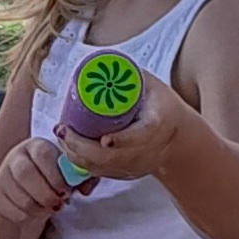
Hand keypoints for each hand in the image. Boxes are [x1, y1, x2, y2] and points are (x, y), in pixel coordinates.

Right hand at [0, 136, 72, 238]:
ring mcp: (3, 177)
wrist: (25, 190)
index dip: (55, 175)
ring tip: (50, 209)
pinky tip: (36, 212)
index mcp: (36, 146)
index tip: (66, 191)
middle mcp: (16, 158)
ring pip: (18, 195)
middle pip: (25, 173)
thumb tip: (85, 188)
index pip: (42, 154)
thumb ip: (81, 177)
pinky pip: (10, 210)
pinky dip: (26, 216)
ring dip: (38, 208)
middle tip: (59, 204)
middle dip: (45, 194)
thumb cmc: (52, 178)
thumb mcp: (68, 173)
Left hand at [59, 82, 192, 184]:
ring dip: (76, 153)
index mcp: (157, 125)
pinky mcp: (125, 174)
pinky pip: (99, 172)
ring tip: (61, 134)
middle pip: (112, 156)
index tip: (105, 139)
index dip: (123, 140)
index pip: (141, 136)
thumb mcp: (152, 86)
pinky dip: (80, 161)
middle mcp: (146, 151)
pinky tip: (68, 147)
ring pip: (101, 167)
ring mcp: (135, 165)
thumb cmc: (162, 107)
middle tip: (62, 129)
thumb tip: (100, 65)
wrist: (177, 139)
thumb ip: (128, 76)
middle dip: (82, 146)